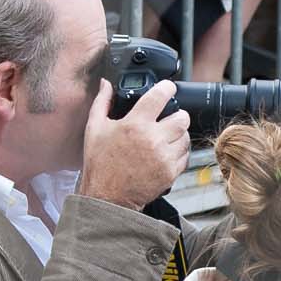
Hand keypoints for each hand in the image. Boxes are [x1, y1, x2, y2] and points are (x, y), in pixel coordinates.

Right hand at [78, 79, 190, 209]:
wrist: (106, 197)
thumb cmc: (100, 164)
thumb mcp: (94, 129)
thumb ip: (102, 102)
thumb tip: (105, 84)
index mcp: (134, 124)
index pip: (159, 96)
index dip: (167, 87)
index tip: (168, 88)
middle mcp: (152, 139)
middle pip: (182, 118)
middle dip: (178, 115)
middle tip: (170, 117)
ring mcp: (163, 157)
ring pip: (186, 137)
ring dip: (179, 135)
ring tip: (167, 137)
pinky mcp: (170, 173)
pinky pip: (185, 156)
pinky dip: (179, 153)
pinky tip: (166, 153)